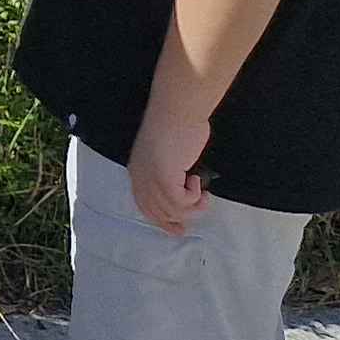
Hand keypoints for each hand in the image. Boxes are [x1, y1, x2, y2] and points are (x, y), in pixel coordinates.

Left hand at [127, 111, 211, 235]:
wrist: (178, 110)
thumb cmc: (178, 125)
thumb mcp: (168, 153)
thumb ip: (170, 171)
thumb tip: (182, 187)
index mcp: (137, 169)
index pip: (144, 204)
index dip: (160, 219)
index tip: (178, 229)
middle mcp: (140, 176)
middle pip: (155, 212)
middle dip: (177, 219)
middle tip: (196, 216)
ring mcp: (150, 179)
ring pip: (171, 210)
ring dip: (192, 205)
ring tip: (202, 192)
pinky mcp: (163, 178)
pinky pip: (181, 202)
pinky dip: (193, 196)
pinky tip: (197, 180)